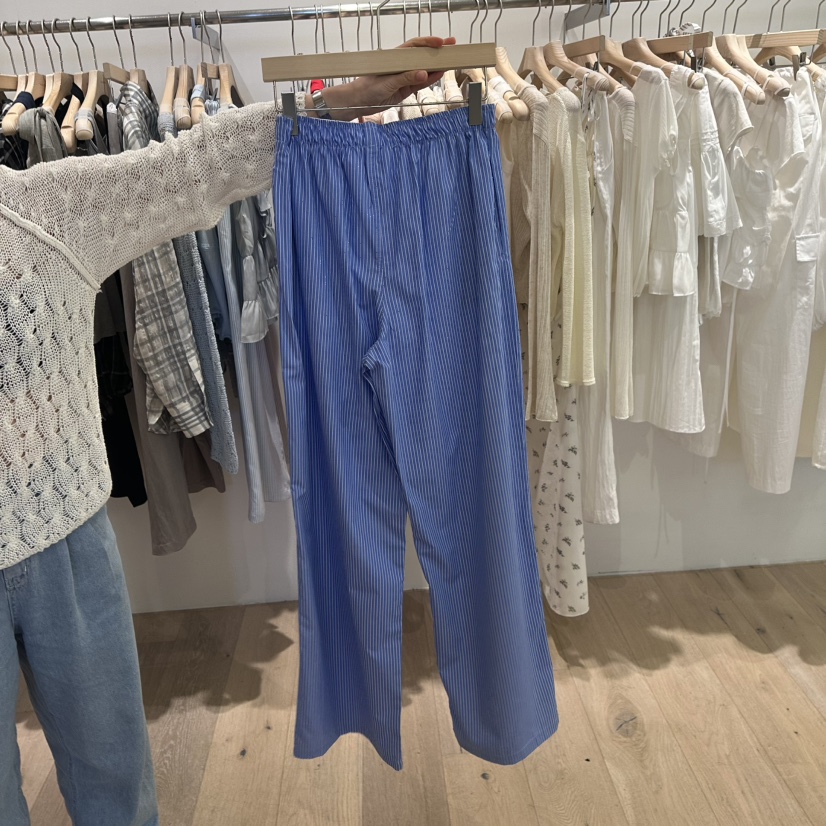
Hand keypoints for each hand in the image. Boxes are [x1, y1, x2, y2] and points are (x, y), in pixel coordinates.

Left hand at [316, 37, 456, 119]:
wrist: (358, 102)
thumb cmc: (366, 88)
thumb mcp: (386, 83)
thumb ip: (405, 78)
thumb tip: (423, 74)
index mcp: (394, 57)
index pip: (414, 46)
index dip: (428, 42)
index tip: (440, 42)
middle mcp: (401, 66)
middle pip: (422, 56)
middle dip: (436, 51)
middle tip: (452, 46)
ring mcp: (404, 78)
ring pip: (424, 70)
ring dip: (436, 66)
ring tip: (450, 61)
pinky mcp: (405, 90)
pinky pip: (420, 83)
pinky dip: (430, 79)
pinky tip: (440, 74)